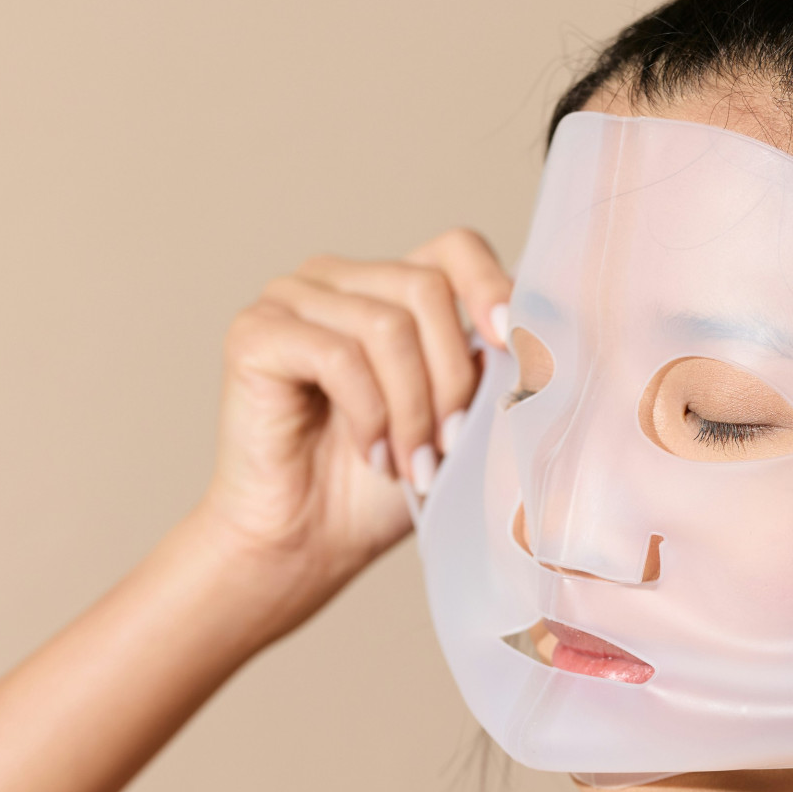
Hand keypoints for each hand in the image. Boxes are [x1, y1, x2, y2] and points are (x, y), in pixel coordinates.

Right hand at [197, 228, 512, 632]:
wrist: (306, 543)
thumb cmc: (378, 489)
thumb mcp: (455, 420)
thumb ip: (488, 369)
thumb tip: (539, 334)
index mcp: (386, 287)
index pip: (454, 248)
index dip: (491, 287)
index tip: (511, 348)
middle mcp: (335, 280)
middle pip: (425, 288)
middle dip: (452, 377)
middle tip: (449, 447)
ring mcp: (288, 299)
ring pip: (386, 326)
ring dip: (413, 408)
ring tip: (412, 463)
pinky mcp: (253, 334)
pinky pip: (337, 356)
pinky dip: (369, 415)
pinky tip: (373, 455)